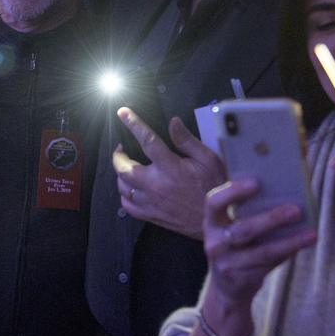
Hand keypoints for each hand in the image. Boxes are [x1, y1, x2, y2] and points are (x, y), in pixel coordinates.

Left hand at [112, 108, 225, 238]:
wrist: (216, 221)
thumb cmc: (214, 188)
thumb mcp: (208, 159)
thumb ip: (187, 141)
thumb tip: (173, 122)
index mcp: (170, 168)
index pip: (147, 141)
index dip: (133, 124)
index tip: (123, 113)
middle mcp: (155, 185)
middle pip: (123, 168)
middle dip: (118, 155)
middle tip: (121, 148)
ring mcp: (150, 202)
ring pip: (122, 187)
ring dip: (120, 174)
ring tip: (126, 166)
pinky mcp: (150, 216)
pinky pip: (127, 205)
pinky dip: (124, 195)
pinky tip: (131, 189)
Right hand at [203, 178, 316, 305]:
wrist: (227, 287)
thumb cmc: (237, 246)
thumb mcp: (232, 228)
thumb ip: (248, 212)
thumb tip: (287, 195)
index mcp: (211, 222)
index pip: (214, 203)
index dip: (233, 192)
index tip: (256, 183)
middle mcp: (214, 243)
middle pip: (244, 229)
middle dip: (272, 219)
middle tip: (297, 210)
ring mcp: (226, 264)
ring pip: (262, 251)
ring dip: (289, 242)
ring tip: (311, 234)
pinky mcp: (242, 280)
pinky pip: (269, 265)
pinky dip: (288, 253)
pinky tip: (303, 244)